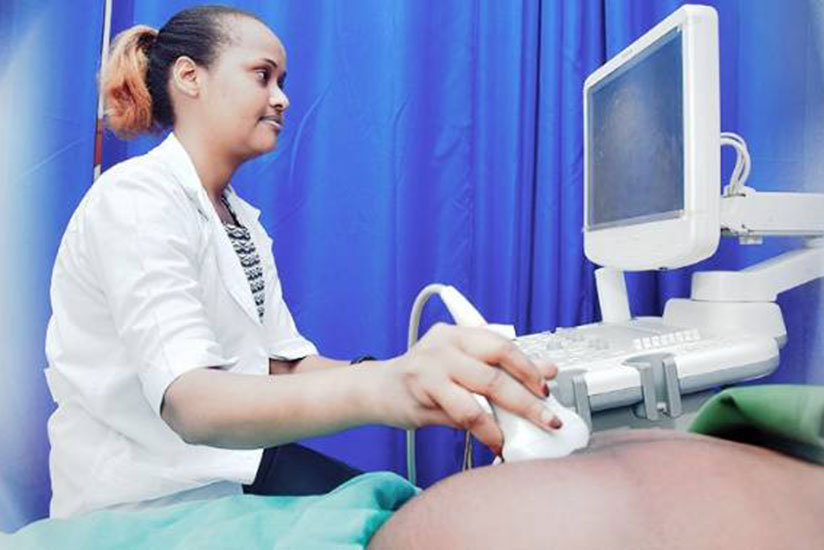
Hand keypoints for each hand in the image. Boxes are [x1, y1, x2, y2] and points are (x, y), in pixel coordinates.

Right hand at [383, 323, 560, 455]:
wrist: (378, 388)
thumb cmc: (423, 377)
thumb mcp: (460, 364)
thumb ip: (497, 368)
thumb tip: (543, 374)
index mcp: (458, 333)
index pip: (502, 345)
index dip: (529, 367)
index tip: (547, 386)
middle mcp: (444, 345)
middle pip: (496, 369)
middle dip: (527, 398)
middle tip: (547, 417)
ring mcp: (431, 368)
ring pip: (482, 392)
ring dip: (509, 418)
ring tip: (525, 432)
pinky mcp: (422, 393)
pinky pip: (463, 414)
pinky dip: (485, 430)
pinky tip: (495, 440)